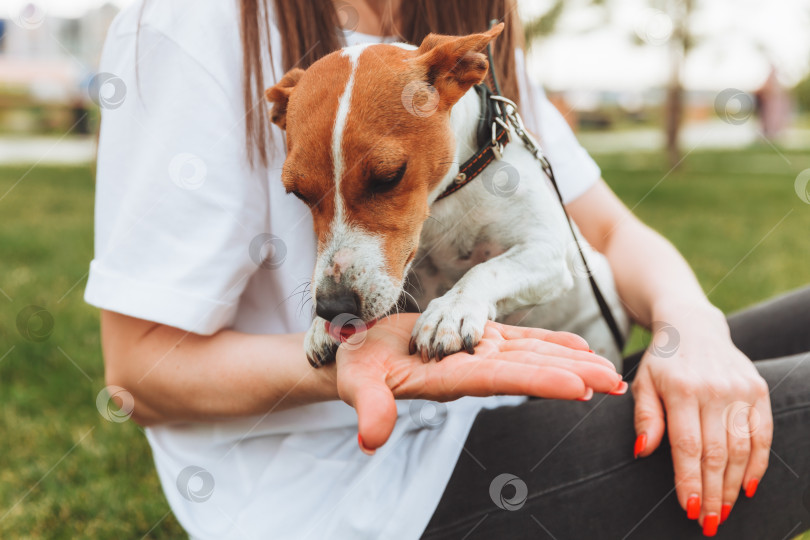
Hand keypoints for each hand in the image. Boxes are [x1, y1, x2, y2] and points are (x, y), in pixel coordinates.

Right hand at [335, 312, 625, 452]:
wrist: (355, 351)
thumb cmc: (352, 365)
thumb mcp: (356, 382)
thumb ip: (368, 407)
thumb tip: (370, 440)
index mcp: (448, 379)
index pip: (501, 380)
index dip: (539, 381)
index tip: (579, 387)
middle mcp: (471, 369)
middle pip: (529, 370)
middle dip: (573, 375)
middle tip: (618, 382)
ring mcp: (476, 353)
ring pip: (531, 355)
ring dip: (571, 360)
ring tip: (610, 368)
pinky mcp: (475, 338)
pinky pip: (519, 340)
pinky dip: (548, 341)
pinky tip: (578, 346)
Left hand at [632, 303, 772, 533]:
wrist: (693, 326)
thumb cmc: (663, 361)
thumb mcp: (644, 383)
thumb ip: (645, 417)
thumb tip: (642, 451)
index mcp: (682, 389)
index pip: (688, 445)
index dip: (689, 480)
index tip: (688, 508)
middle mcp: (714, 390)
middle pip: (717, 453)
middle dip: (712, 493)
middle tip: (707, 522)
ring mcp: (740, 390)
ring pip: (742, 449)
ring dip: (733, 486)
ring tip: (723, 511)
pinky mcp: (758, 390)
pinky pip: (762, 434)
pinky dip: (757, 464)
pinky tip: (747, 487)